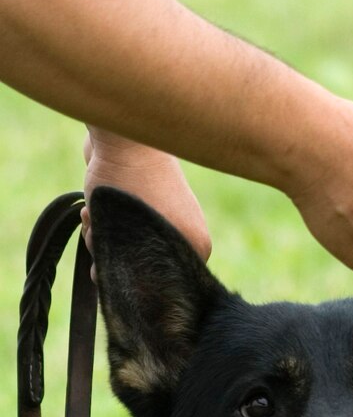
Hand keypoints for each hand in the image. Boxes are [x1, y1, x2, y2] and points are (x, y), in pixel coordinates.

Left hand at [82, 130, 210, 277]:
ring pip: (124, 245)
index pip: (159, 283)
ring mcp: (166, 215)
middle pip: (139, 265)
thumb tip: (106, 283)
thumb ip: (125, 266)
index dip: (129, 275)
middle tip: (101, 229)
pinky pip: (120, 226)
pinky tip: (91, 207)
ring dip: (100, 234)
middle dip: (110, 252)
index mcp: (197, 246)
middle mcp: (186, 233)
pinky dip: (101, 220)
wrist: (122, 133)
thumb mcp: (130, 236)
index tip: (112, 254)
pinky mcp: (145, 201)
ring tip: (94, 213)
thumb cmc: (129, 184)